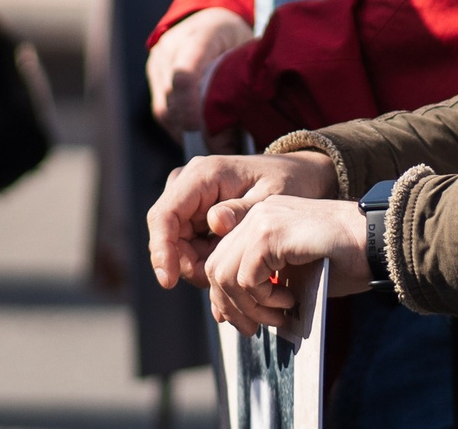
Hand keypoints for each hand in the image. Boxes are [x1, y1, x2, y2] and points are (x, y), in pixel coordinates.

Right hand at [147, 151, 336, 289]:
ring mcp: (189, 199)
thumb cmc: (287, 182)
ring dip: (200, 264)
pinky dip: (206, 260)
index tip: (169, 282)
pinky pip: (189, 245)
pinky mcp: (194, 213)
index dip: (161, 251)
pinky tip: (231, 262)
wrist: (296, 176)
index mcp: (202, 175)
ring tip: (236, 264)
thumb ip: (243, 210)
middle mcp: (187, 184)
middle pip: (169, 236)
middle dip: (189, 265)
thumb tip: (214, 222)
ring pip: (177, 245)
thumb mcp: (272, 196)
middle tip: (221, 282)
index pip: (164, 216)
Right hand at [149, 7, 252, 135]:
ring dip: (184, 130)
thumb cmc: (235, 35)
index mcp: (201, 34)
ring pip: (164, 108)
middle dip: (193, 125)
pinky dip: (177, 126)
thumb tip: (248, 126)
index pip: (185, 73)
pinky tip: (196, 135)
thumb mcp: (246, 48)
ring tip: (209, 144)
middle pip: (173, 96)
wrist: (210, 14)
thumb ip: (244, 79)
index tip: (202, 128)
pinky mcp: (153, 74)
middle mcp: (172, 46)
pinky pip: (161, 109)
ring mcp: (158, 60)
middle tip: (218, 147)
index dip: (190, 105)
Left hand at [202, 195, 368, 328]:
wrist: (377, 241)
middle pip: (215, 268)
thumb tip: (229, 313)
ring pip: (225, 274)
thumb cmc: (344, 259)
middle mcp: (255, 214)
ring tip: (279, 315)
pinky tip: (289, 300)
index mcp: (259, 219)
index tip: (243, 322)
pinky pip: (247, 277)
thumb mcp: (294, 274)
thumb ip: (263, 284)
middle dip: (231, 306)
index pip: (220, 260)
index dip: (224, 297)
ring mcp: (261, 219)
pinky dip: (263, 298)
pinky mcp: (271, 232)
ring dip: (249, 306)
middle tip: (257, 328)